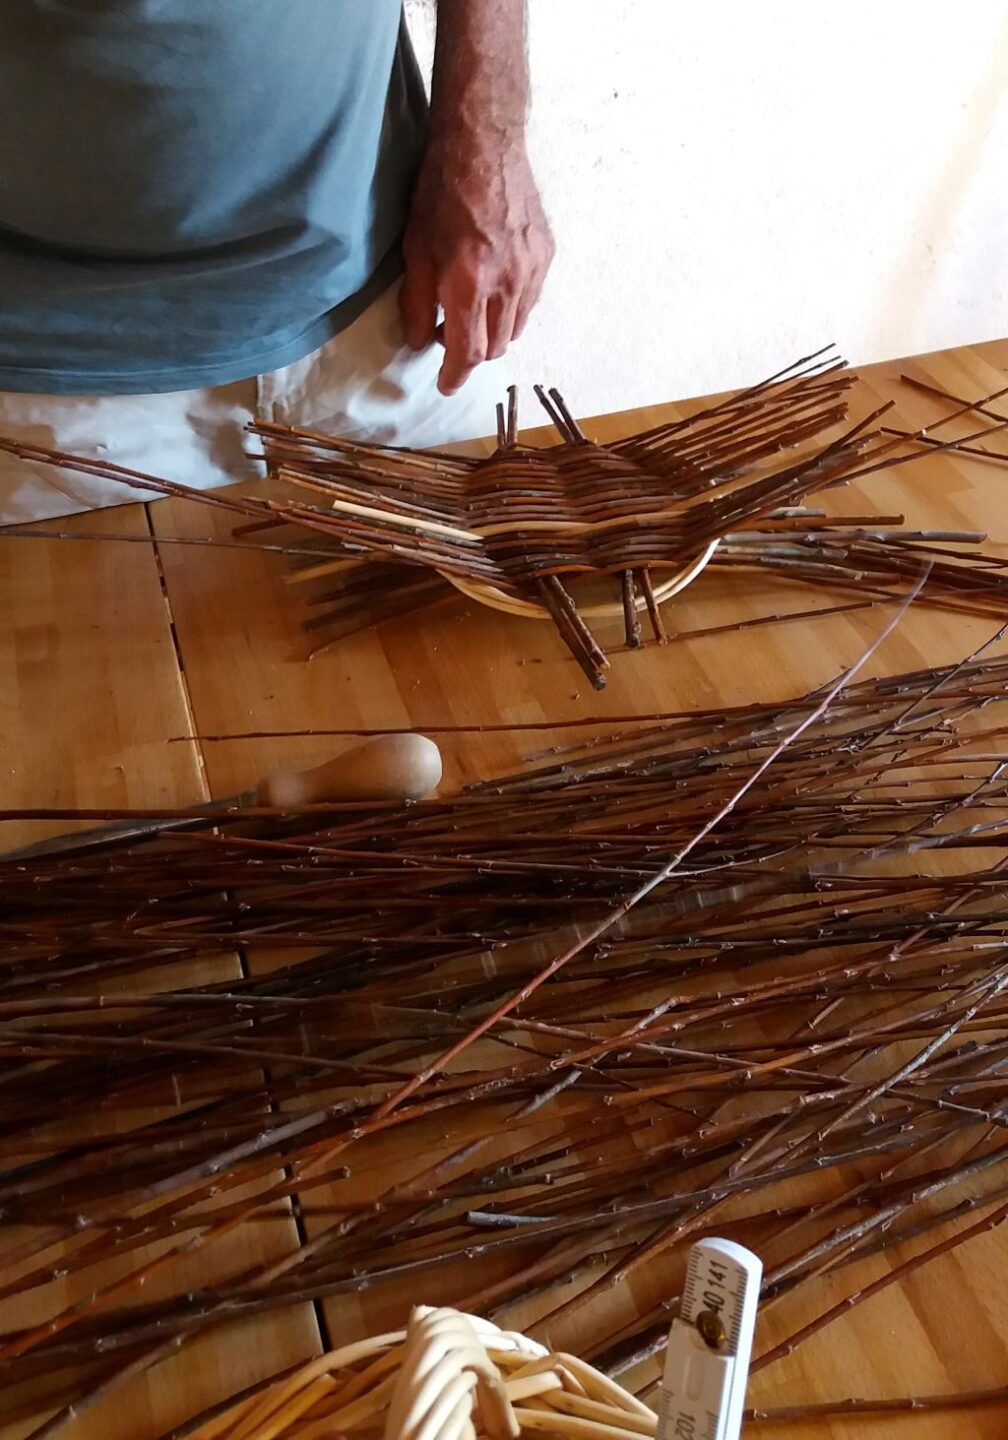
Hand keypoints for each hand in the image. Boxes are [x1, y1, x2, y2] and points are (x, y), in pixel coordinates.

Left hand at [399, 132, 554, 394]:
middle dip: (471, 352)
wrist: (483, 142)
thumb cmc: (441, 193)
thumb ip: (418, 303)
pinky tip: (494, 287)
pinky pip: (530, 299)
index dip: (455, 375)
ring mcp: (533, 269)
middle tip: (449, 335)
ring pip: (516, 328)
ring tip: (472, 311)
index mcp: (471, 283)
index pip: (468, 352)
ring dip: (493, 332)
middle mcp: (508, 282)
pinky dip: (511, 307)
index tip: (446, 384)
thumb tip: (421, 342)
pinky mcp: (547, 254)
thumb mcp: (416, 250)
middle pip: (495, 347)